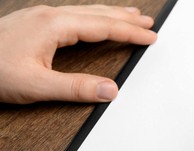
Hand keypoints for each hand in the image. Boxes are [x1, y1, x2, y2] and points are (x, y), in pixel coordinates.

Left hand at [0, 5, 156, 103]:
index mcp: (54, 25)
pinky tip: (95, 20)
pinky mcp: (36, 23)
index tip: (150, 36)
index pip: (103, 26)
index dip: (130, 32)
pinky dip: (94, 16)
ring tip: (131, 15)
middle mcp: (50, 15)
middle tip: (148, 22)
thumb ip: (76, 88)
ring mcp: (42, 17)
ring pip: (87, 11)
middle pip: (98, 13)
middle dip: (126, 18)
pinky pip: (75, 15)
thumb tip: (110, 90)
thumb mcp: (36, 86)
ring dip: (112, 13)